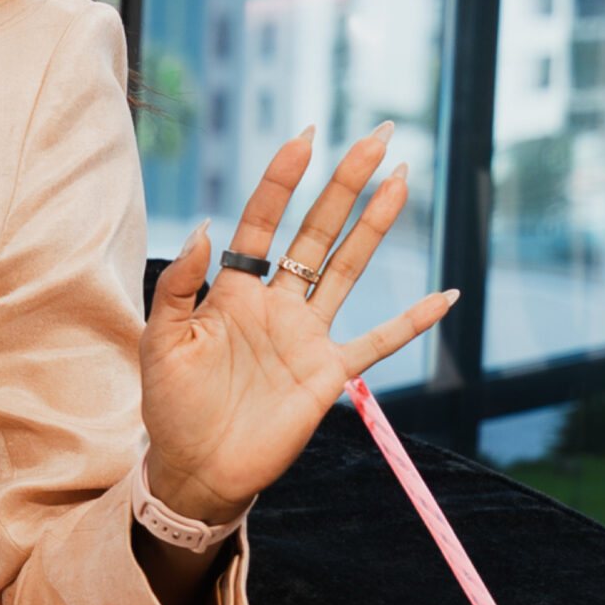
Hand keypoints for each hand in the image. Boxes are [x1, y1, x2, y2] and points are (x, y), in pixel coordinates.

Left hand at [139, 123, 457, 525]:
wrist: (195, 468)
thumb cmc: (171, 404)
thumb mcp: (160, 342)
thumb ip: (178, 286)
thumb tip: (204, 228)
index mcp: (232, 290)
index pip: (262, 222)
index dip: (282, 182)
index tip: (305, 138)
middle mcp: (276, 303)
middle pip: (317, 233)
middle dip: (345, 185)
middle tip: (377, 137)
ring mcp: (307, 336)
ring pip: (348, 269)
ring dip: (375, 227)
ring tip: (401, 180)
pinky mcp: (328, 374)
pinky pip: (378, 343)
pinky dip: (411, 322)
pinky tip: (444, 297)